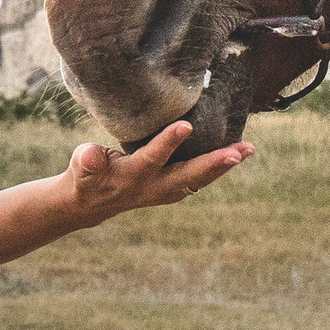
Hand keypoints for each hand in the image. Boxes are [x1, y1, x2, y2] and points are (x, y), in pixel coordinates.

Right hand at [58, 121, 253, 227]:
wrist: (90, 204)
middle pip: (188, 176)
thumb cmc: (85, 177)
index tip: (186, 126)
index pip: (152, 158)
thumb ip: (87, 161)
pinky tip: (237, 153)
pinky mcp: (173, 188)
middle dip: (214, 163)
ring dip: (224, 166)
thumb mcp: (80, 167)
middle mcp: (153, 187)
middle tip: (239, 152)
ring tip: (248, 149)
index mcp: (131, 176)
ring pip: (200, 179)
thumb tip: (93, 158)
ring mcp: (165, 191)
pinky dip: (219, 167)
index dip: (168, 143)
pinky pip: (200, 178)